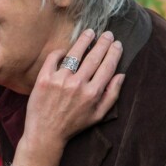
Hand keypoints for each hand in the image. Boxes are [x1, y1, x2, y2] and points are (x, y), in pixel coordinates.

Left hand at [13, 29, 123, 165]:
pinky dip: (59, 52)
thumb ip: (111, 95)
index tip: (117, 43)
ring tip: (89, 33)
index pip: (107, 66)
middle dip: (103, 43)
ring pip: (74, 54)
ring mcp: (60, 81)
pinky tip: (64, 50)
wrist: (45, 133)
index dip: (114, 53)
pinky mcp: (44, 79)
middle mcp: (77, 84)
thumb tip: (121, 75)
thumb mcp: (98, 115)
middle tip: (107, 33)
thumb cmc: (73, 125)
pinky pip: (53, 58)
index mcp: (93, 93)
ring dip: (84, 41)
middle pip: (94, 57)